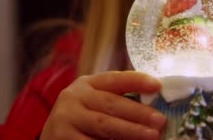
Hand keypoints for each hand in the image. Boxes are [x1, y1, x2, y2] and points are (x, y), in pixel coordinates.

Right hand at [40, 71, 165, 139]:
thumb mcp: (94, 102)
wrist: (53, 137)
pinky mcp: (61, 139)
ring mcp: (66, 119)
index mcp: (87, 84)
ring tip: (151, 136)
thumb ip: (118, 101)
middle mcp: (74, 97)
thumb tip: (155, 108)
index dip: (136, 81)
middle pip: (110, 104)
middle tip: (160, 121)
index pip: (114, 79)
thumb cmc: (83, 119)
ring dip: (130, 131)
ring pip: (103, 125)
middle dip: (138, 113)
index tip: (157, 86)